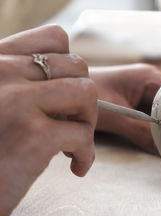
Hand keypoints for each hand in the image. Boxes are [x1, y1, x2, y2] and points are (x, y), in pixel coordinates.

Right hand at [0, 25, 97, 215]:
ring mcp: (17, 103)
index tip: (63, 94)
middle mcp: (1, 74)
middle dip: (83, 97)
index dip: (69, 67)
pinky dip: (88, 154)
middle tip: (71, 122)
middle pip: (77, 66)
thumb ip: (18, 82)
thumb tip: (65, 81)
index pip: (54, 38)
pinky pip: (84, 134)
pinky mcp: (34, 136)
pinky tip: (75, 167)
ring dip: (88, 120)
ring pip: (87, 92)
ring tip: (73, 142)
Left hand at [90, 64, 160, 154]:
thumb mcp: (116, 118)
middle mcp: (148, 81)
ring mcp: (140, 92)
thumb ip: (142, 133)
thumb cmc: (84, 98)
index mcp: (148, 77)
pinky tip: (152, 140)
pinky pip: (148, 117)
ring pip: (160, 114)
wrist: (58, 94)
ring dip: (159, 128)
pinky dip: (149, 129)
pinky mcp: (132, 102)